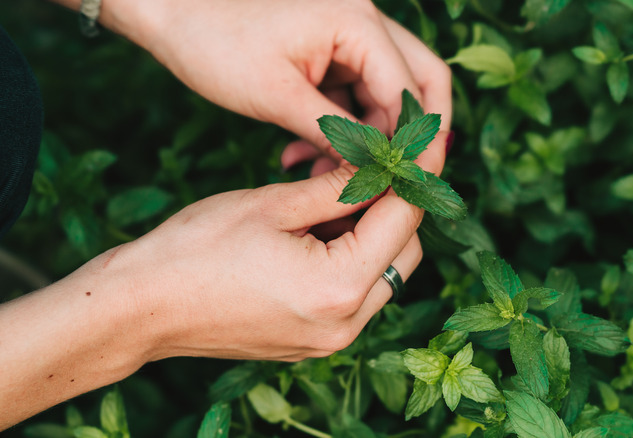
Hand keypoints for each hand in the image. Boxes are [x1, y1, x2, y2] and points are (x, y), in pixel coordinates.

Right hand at [0, 141, 444, 426]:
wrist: (141, 306)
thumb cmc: (196, 249)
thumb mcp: (274, 204)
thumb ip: (340, 187)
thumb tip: (382, 166)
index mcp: (339, 287)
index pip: (404, 221)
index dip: (414, 177)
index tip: (416, 147)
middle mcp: (345, 324)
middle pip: (404, 254)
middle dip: (394, 208)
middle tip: (367, 170)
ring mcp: (329, 341)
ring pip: (383, 276)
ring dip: (373, 235)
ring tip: (333, 200)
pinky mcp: (313, 343)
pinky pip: (355, 297)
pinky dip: (350, 261)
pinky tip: (318, 232)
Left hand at [109, 0, 450, 165]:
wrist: (173, 17)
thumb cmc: (216, 45)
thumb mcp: (278, 97)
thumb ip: (335, 134)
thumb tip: (375, 172)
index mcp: (357, 23)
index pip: (410, 91)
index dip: (414, 143)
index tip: (407, 185)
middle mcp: (364, 23)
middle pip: (420, 82)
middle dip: (411, 135)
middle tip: (398, 179)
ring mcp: (349, 36)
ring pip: (388, 94)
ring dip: (368, 137)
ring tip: (326, 173)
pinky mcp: (331, 52)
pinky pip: (356, 94)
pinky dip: (343, 127)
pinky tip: (306, 154)